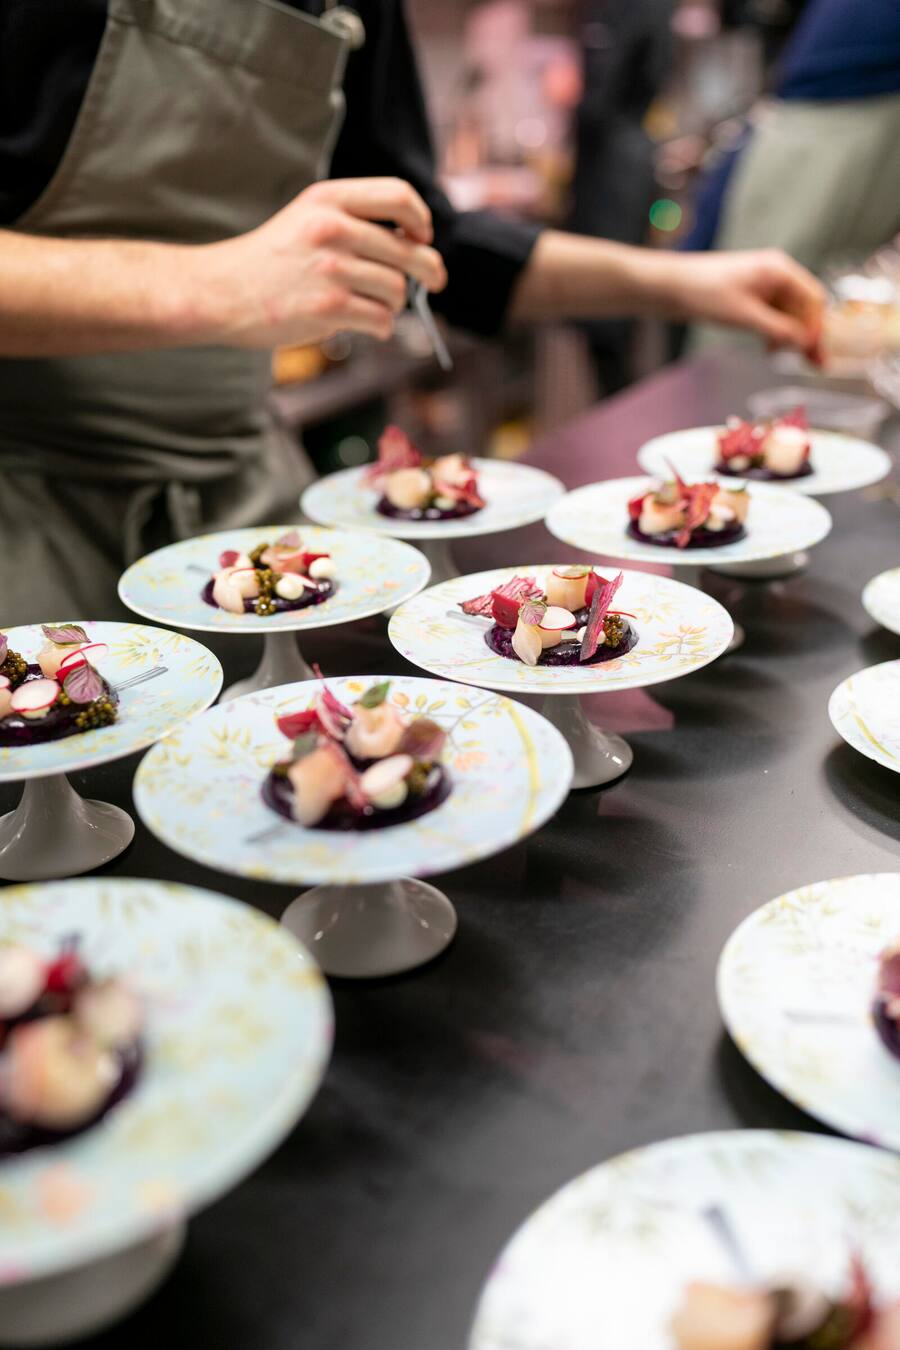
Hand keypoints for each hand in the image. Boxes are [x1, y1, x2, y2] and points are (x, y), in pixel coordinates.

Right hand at [198, 177, 446, 348]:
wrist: (222, 292)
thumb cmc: (271, 260)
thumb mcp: (307, 219)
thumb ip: (355, 221)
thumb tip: (417, 243)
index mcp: (329, 199)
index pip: (399, 196)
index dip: (421, 218)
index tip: (423, 236)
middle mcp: (332, 228)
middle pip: (409, 250)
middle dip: (429, 270)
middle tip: (434, 281)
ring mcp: (331, 269)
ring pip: (397, 290)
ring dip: (394, 304)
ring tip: (373, 305)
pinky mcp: (328, 308)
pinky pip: (381, 320)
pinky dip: (381, 327)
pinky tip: (365, 325)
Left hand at [665, 249, 824, 360]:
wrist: (673, 287)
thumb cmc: (706, 293)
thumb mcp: (746, 315)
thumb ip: (779, 329)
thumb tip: (805, 343)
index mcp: (780, 270)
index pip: (813, 298)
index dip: (816, 327)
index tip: (814, 352)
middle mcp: (777, 274)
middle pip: (804, 307)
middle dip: (808, 335)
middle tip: (817, 365)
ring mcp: (764, 284)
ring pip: (790, 313)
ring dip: (792, 336)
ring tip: (795, 361)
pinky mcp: (752, 295)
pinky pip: (774, 314)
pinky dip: (776, 331)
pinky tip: (772, 349)